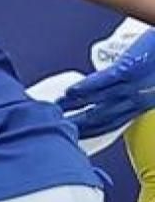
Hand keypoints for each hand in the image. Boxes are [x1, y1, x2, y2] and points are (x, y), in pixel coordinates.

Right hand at [60, 25, 154, 140]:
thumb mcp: (152, 81)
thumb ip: (140, 86)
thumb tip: (117, 89)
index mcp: (144, 101)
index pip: (112, 121)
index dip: (93, 131)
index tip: (74, 134)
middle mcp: (137, 96)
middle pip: (102, 117)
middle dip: (79, 125)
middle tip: (57, 129)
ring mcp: (133, 83)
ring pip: (100, 101)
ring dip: (77, 107)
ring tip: (57, 110)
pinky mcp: (131, 67)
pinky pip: (105, 81)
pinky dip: (87, 87)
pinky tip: (72, 91)